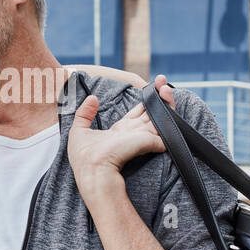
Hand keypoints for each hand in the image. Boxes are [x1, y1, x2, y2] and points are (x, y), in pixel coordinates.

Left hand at [67, 74, 175, 192]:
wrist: (92, 169)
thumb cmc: (85, 157)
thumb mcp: (79, 131)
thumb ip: (85, 114)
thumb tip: (92, 98)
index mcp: (121, 131)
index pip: (138, 113)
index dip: (145, 101)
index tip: (151, 87)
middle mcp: (134, 133)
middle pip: (153, 113)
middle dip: (159, 97)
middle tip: (161, 80)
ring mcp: (142, 136)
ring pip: (161, 117)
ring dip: (165, 99)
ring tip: (164, 84)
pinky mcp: (148, 140)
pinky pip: (165, 126)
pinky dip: (169, 109)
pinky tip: (166, 93)